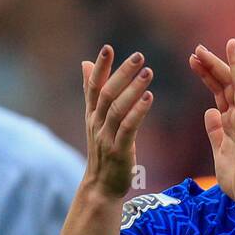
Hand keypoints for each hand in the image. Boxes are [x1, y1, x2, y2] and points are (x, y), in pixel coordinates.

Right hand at [81, 45, 154, 199]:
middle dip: (121, 73)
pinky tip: (149, 98)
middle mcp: (96, 123)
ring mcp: (106, 138)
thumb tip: (84, 63)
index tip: (107, 48)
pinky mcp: (119, 151)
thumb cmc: (103, 150)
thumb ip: (92, 92)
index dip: (99, 67)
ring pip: (117, 109)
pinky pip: (128, 128)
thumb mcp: (95, 120)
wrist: (101, 187)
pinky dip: (138, 112)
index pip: (93, 87)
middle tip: (138, 56)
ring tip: (148, 72)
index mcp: (91, 115)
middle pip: (106, 94)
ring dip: (133, 89)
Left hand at [189, 38, 234, 201]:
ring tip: (217, 48)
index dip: (206, 76)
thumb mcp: (219, 150)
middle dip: (212, 66)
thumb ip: (215, 131)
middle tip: (196, 49)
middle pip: (226, 84)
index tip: (194, 61)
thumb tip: (209, 112)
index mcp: (231, 122)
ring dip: (226, 65)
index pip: (219, 92)